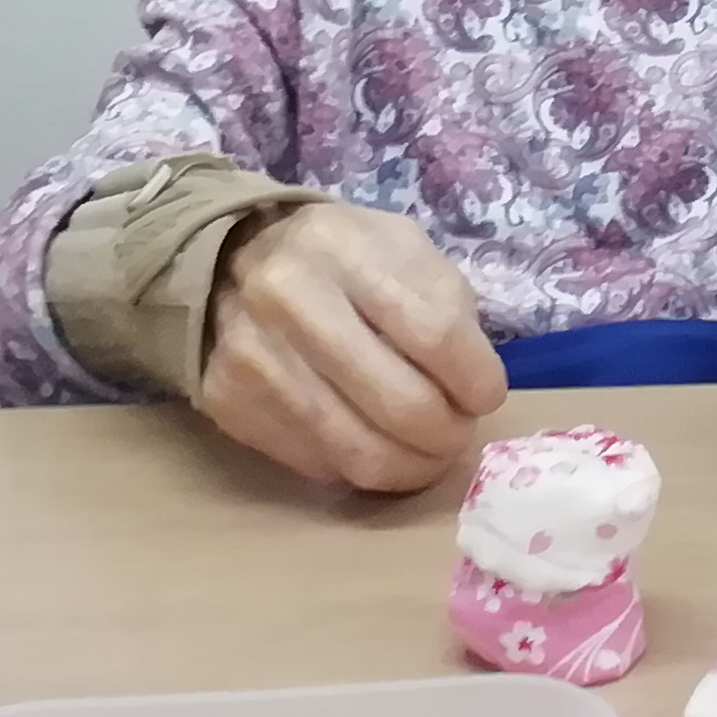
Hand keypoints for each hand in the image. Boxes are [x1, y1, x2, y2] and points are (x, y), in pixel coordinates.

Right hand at [201, 201, 506, 491]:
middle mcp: (289, 299)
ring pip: (363, 454)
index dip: (476, 380)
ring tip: (427, 452)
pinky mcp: (231, 406)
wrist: (229, 261)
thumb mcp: (400, 247)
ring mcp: (254, 358)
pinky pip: (322, 466)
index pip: (435, 333)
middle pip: (402, 405)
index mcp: (343, 247)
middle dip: (449, 434)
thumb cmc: (340, 259)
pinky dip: (363, 469)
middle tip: (457, 431)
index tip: (486, 394)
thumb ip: (444, 304)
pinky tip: (376, 446)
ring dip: (413, 467)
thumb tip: (474, 391)